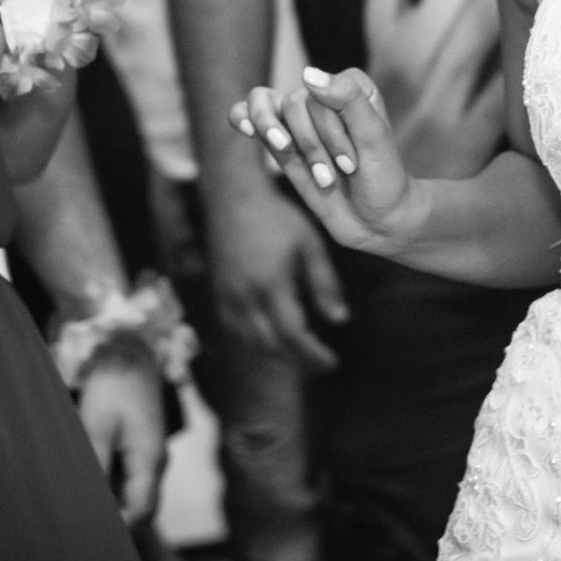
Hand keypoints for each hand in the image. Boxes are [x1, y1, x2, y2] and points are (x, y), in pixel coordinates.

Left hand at [75, 352, 166, 525]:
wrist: (130, 353)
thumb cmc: (114, 385)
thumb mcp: (97, 424)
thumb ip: (96, 464)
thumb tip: (90, 502)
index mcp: (150, 460)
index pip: (142, 512)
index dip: (121, 532)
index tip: (94, 539)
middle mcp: (156, 463)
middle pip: (142, 509)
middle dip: (118, 525)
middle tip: (84, 532)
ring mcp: (152, 457)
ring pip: (138, 497)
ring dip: (116, 509)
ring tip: (83, 514)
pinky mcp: (143, 450)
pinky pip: (133, 482)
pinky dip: (114, 492)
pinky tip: (91, 488)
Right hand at [200, 174, 347, 371]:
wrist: (233, 197)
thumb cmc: (277, 217)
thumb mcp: (310, 244)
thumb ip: (325, 283)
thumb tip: (341, 320)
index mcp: (272, 286)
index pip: (294, 336)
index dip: (313, 355)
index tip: (332, 363)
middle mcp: (246, 298)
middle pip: (271, 346)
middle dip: (297, 361)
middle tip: (320, 362)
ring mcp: (228, 298)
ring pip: (250, 342)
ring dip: (276, 355)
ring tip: (299, 355)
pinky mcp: (218, 293)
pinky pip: (234, 330)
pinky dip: (254, 342)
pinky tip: (269, 338)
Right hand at [236, 67, 425, 259]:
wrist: (377, 220)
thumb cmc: (383, 178)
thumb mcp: (374, 138)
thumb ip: (348, 100)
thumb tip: (307, 74)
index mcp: (352, 85)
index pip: (320, 92)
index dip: (331, 130)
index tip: (354, 162)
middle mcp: (324, 95)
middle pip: (294, 104)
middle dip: (314, 145)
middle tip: (340, 172)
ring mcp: (301, 118)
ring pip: (268, 108)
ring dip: (286, 145)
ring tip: (309, 171)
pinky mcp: (283, 140)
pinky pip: (250, 116)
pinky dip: (242, 117)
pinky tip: (244, 128)